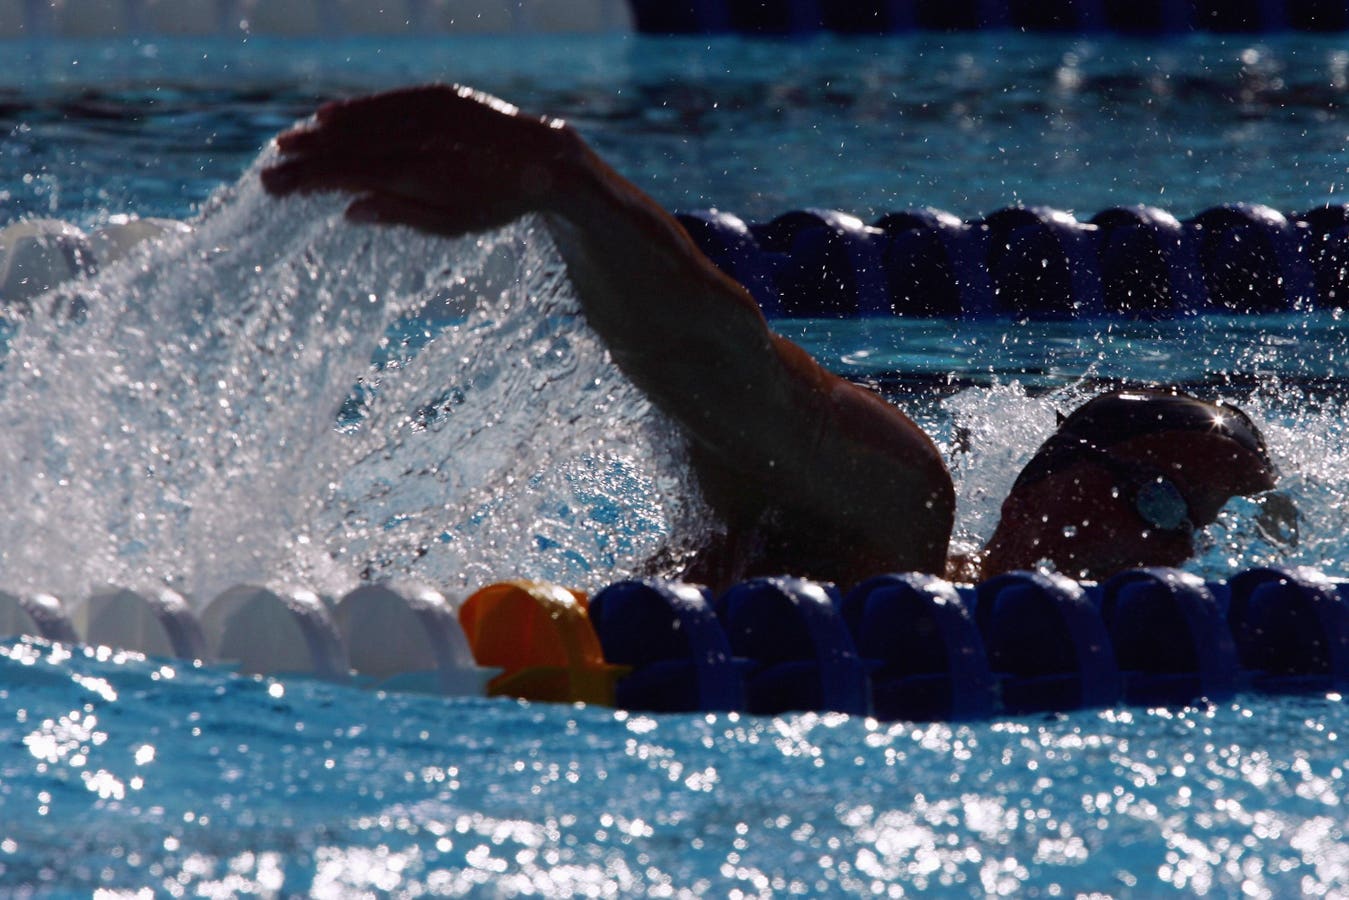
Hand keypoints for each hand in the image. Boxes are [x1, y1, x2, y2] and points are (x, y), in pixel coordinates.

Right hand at [261, 84, 580, 236]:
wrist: (546, 161)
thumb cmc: (496, 203)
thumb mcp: (453, 225)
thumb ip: (402, 215)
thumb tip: (348, 211)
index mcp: (424, 176)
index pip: (352, 175)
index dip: (310, 180)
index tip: (276, 187)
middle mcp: (425, 139)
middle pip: (351, 147)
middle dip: (307, 158)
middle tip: (269, 171)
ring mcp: (433, 112)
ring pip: (366, 121)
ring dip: (324, 131)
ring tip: (288, 143)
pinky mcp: (443, 95)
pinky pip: (390, 101)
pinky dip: (358, 108)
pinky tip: (328, 116)